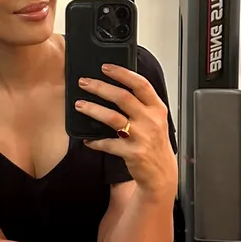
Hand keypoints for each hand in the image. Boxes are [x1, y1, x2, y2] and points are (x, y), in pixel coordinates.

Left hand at [75, 64, 176, 196]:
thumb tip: (115, 87)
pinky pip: (108, 143)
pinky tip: (87, 140)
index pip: (140, 84)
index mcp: (157, 109)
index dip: (122, 73)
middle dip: (100, 87)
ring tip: (79, 105)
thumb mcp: (155, 120)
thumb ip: (141, 104)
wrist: (161, 174)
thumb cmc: (155, 144)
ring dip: (93, 109)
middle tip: (84, 82)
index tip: (105, 67)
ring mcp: (141, 137)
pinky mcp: (132, 153)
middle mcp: (151, 120)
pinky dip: (95, 141)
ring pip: (112, 118)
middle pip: (122, 97)